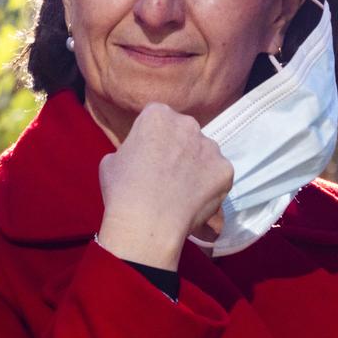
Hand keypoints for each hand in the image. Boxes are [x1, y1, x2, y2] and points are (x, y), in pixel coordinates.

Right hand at [96, 103, 232, 270]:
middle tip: (167, 175)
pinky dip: (210, 186)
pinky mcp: (225, 169)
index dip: (153, 139)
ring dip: (196, 166)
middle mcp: (188, 123)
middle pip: (184, 133)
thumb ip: (132, 148)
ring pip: (204, 153)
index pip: (159, 119)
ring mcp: (210, 146)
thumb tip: (139, 155)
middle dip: (178, 148)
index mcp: (158, 114)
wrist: (146, 223)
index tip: (150, 157)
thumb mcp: (112, 160)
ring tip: (181, 192)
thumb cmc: (123, 192)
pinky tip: (194, 201)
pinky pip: (218, 175)